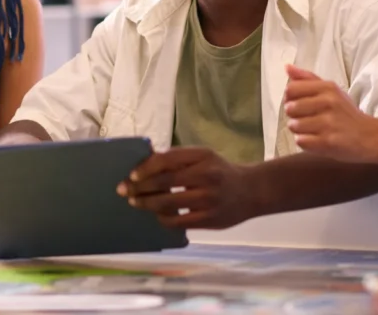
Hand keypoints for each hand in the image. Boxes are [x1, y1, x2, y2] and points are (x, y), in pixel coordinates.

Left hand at [117, 147, 255, 229]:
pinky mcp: (210, 219)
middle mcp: (206, 176)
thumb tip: (145, 163)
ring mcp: (208, 199)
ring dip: (147, 204)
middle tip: (124, 191)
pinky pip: (179, 222)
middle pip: (165, 182)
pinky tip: (157, 216)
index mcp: (203, 156)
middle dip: (140, 188)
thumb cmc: (221, 171)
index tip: (132, 175)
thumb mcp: (204, 157)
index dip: (146, 168)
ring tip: (136, 203)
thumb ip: (178, 158)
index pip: (167, 160)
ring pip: (169, 204)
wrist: (252, 190)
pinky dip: (164, 219)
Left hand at [284, 65, 377, 166]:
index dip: (290, 98)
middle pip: (289, 108)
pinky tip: (317, 139)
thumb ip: (307, 79)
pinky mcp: (328, 142)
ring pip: (293, 126)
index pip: (291, 89)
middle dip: (294, 116)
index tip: (299, 103)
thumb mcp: (331, 90)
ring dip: (299, 130)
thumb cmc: (345, 113)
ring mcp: (329, 123)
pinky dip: (305, 142)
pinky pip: (301, 141)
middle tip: (308, 118)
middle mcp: (329, 103)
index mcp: (328, 88)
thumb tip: (287, 67)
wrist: (370, 137)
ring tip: (313, 129)